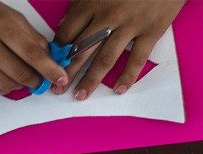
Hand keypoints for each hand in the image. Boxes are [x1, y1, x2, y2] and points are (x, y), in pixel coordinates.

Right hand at [0, 0, 68, 94]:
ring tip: (22, 78)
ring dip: (19, 86)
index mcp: (0, 24)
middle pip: (19, 73)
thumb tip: (50, 60)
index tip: (61, 78)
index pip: (31, 53)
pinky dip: (3, 89)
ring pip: (5, 84)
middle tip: (41, 81)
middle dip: (36, 81)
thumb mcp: (10, 15)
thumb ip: (31, 37)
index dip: (49, 69)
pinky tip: (6, 81)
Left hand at [53, 0, 184, 99]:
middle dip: (67, 72)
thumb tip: (65, 24)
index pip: (69, 32)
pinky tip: (118, 90)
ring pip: (105, 58)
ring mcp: (130, 25)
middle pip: (82, 50)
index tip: (52, 65)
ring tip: (80, 96)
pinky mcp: (151, 32)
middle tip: (57, 90)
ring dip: (91, 80)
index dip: (58, 52)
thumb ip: (82, 3)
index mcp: (93, 2)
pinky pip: (136, 58)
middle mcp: (108, 16)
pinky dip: (127, 76)